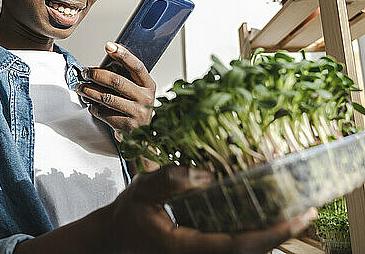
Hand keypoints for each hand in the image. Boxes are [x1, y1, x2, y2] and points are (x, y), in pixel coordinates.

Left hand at [75, 42, 155, 136]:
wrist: (142, 136)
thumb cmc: (135, 107)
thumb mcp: (136, 90)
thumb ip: (124, 76)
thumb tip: (103, 62)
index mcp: (148, 85)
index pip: (136, 66)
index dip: (123, 55)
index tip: (109, 45)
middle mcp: (145, 98)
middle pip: (117, 81)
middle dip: (96, 74)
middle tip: (85, 72)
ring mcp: (137, 113)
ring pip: (107, 98)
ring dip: (89, 90)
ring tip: (80, 87)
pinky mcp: (126, 126)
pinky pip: (103, 113)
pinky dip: (93, 107)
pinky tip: (90, 103)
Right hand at [101, 165, 317, 253]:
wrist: (113, 240)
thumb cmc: (126, 216)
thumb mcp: (141, 190)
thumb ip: (170, 180)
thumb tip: (209, 174)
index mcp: (186, 246)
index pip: (239, 244)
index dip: (273, 232)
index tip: (299, 217)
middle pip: (252, 253)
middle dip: (282, 234)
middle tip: (307, 211)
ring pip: (245, 253)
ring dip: (271, 235)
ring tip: (293, 212)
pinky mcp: (201, 251)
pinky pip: (234, 247)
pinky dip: (254, 235)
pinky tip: (263, 216)